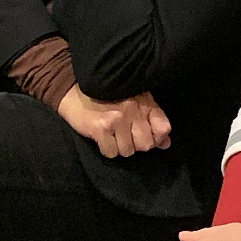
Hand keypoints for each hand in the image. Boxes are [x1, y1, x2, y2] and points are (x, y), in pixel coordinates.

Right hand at [56, 85, 171, 157]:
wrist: (74, 88)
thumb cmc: (108, 94)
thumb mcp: (136, 99)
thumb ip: (153, 120)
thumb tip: (166, 143)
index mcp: (145, 102)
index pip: (163, 128)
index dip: (158, 138)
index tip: (149, 137)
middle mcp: (133, 110)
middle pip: (146, 144)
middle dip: (137, 144)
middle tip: (126, 136)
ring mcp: (117, 119)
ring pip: (128, 151)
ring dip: (120, 147)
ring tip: (113, 134)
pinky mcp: (101, 128)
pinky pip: (111, 152)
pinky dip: (107, 149)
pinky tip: (103, 137)